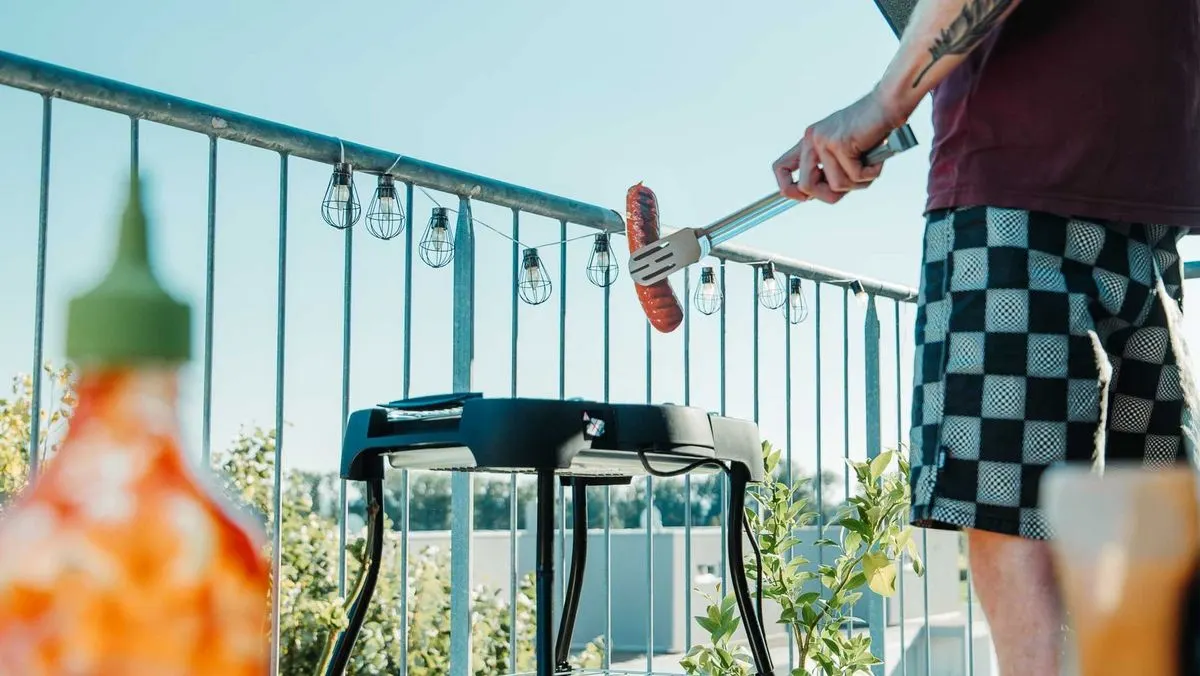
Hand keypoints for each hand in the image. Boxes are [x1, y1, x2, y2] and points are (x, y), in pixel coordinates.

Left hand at [772, 89, 897, 203]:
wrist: (887, 104)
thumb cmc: (871, 129)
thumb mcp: (843, 150)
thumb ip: (829, 170)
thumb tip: (816, 195)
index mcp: (809, 141)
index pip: (780, 167)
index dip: (788, 188)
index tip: (804, 198)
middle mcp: (812, 139)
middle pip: (806, 187)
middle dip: (830, 195)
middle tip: (850, 183)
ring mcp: (824, 141)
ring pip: (835, 185)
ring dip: (857, 183)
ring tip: (869, 165)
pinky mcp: (840, 144)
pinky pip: (854, 176)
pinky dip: (870, 174)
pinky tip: (876, 160)